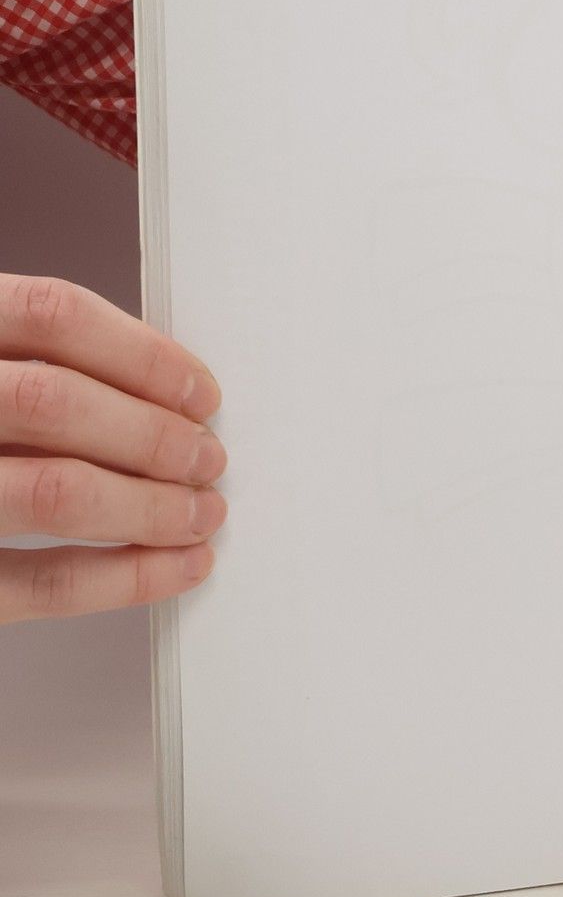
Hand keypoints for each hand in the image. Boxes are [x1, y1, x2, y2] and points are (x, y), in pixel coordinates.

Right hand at [0, 275, 226, 621]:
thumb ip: (21, 365)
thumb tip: (151, 394)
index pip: (50, 314)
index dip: (143, 353)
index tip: (200, 391)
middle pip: (56, 403)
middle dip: (153, 435)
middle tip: (207, 458)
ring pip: (55, 492)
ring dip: (150, 507)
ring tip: (199, 513)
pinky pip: (38, 582)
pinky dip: (123, 578)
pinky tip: (171, 569)